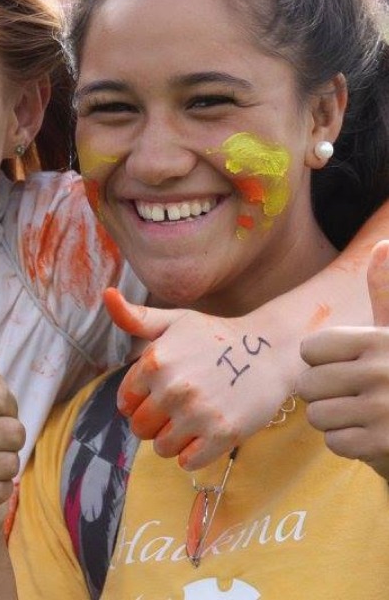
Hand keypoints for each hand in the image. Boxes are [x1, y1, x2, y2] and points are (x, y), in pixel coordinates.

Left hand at [105, 287, 292, 470]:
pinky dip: (192, 455)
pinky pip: (188, 462)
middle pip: (141, 428)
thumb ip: (136, 317)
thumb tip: (108, 294)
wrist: (270, 350)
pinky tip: (204, 436)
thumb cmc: (215, 337)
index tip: (156, 396)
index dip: (139, 403)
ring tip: (190, 422)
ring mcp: (198, 413)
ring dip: (172, 441)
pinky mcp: (223, 434)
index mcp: (154, 361)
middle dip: (153, 423)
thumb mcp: (174, 322)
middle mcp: (172, 388)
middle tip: (174, 411)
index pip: (125, 402)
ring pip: (162, 448)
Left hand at [298, 240, 388, 478]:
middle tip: (355, 397)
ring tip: (364, 416)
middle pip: (308, 385)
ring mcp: (384, 410)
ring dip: (337, 421)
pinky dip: (350, 444)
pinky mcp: (384, 445)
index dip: (321, 363)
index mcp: (378, 340)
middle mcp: (382, 371)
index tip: (348, 367)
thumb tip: (384, 244)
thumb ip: (385, 294)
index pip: (309, 351)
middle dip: (325, 395)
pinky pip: (334, 442)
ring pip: (317, 415)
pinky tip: (373, 437)